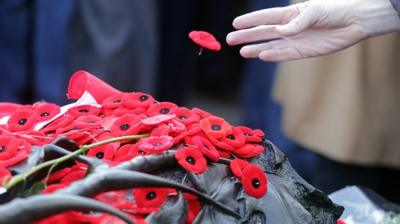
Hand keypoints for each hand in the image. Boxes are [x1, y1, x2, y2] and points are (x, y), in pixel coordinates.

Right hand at [227, 0, 399, 61]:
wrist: (355, 21)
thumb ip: (296, 22)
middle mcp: (290, 27)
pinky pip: (284, 54)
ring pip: (270, 45)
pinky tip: (261, 56)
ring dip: (256, 48)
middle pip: (263, 32)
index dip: (250, 21)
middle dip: (247, 36)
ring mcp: (295, 40)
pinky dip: (272, 56)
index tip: (235, 24)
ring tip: (242, 51)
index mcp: (291, 13)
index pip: (266, 17)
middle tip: (229, 40)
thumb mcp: (315, 11)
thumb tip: (280, 32)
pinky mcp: (303, 52)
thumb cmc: (335, 10)